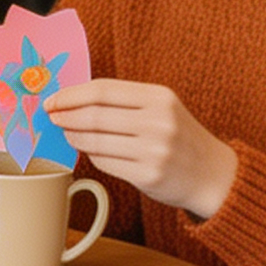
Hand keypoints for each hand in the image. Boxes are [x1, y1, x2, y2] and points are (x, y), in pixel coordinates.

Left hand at [44, 78, 238, 218]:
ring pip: (95, 141)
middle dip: (66, 116)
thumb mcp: (161, 108)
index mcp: (160, 97)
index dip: (71, 94)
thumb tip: (71, 101)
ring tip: (67, 134)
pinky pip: (105, 163)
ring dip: (73, 137)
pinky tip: (90, 150)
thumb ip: (123, 102)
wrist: (213, 174)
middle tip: (52, 117)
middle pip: (94, 115)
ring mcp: (154, 150)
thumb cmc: (179, 137)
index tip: (53, 100)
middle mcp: (159, 122)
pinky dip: (91, 155)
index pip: (102, 90)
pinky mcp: (148, 176)